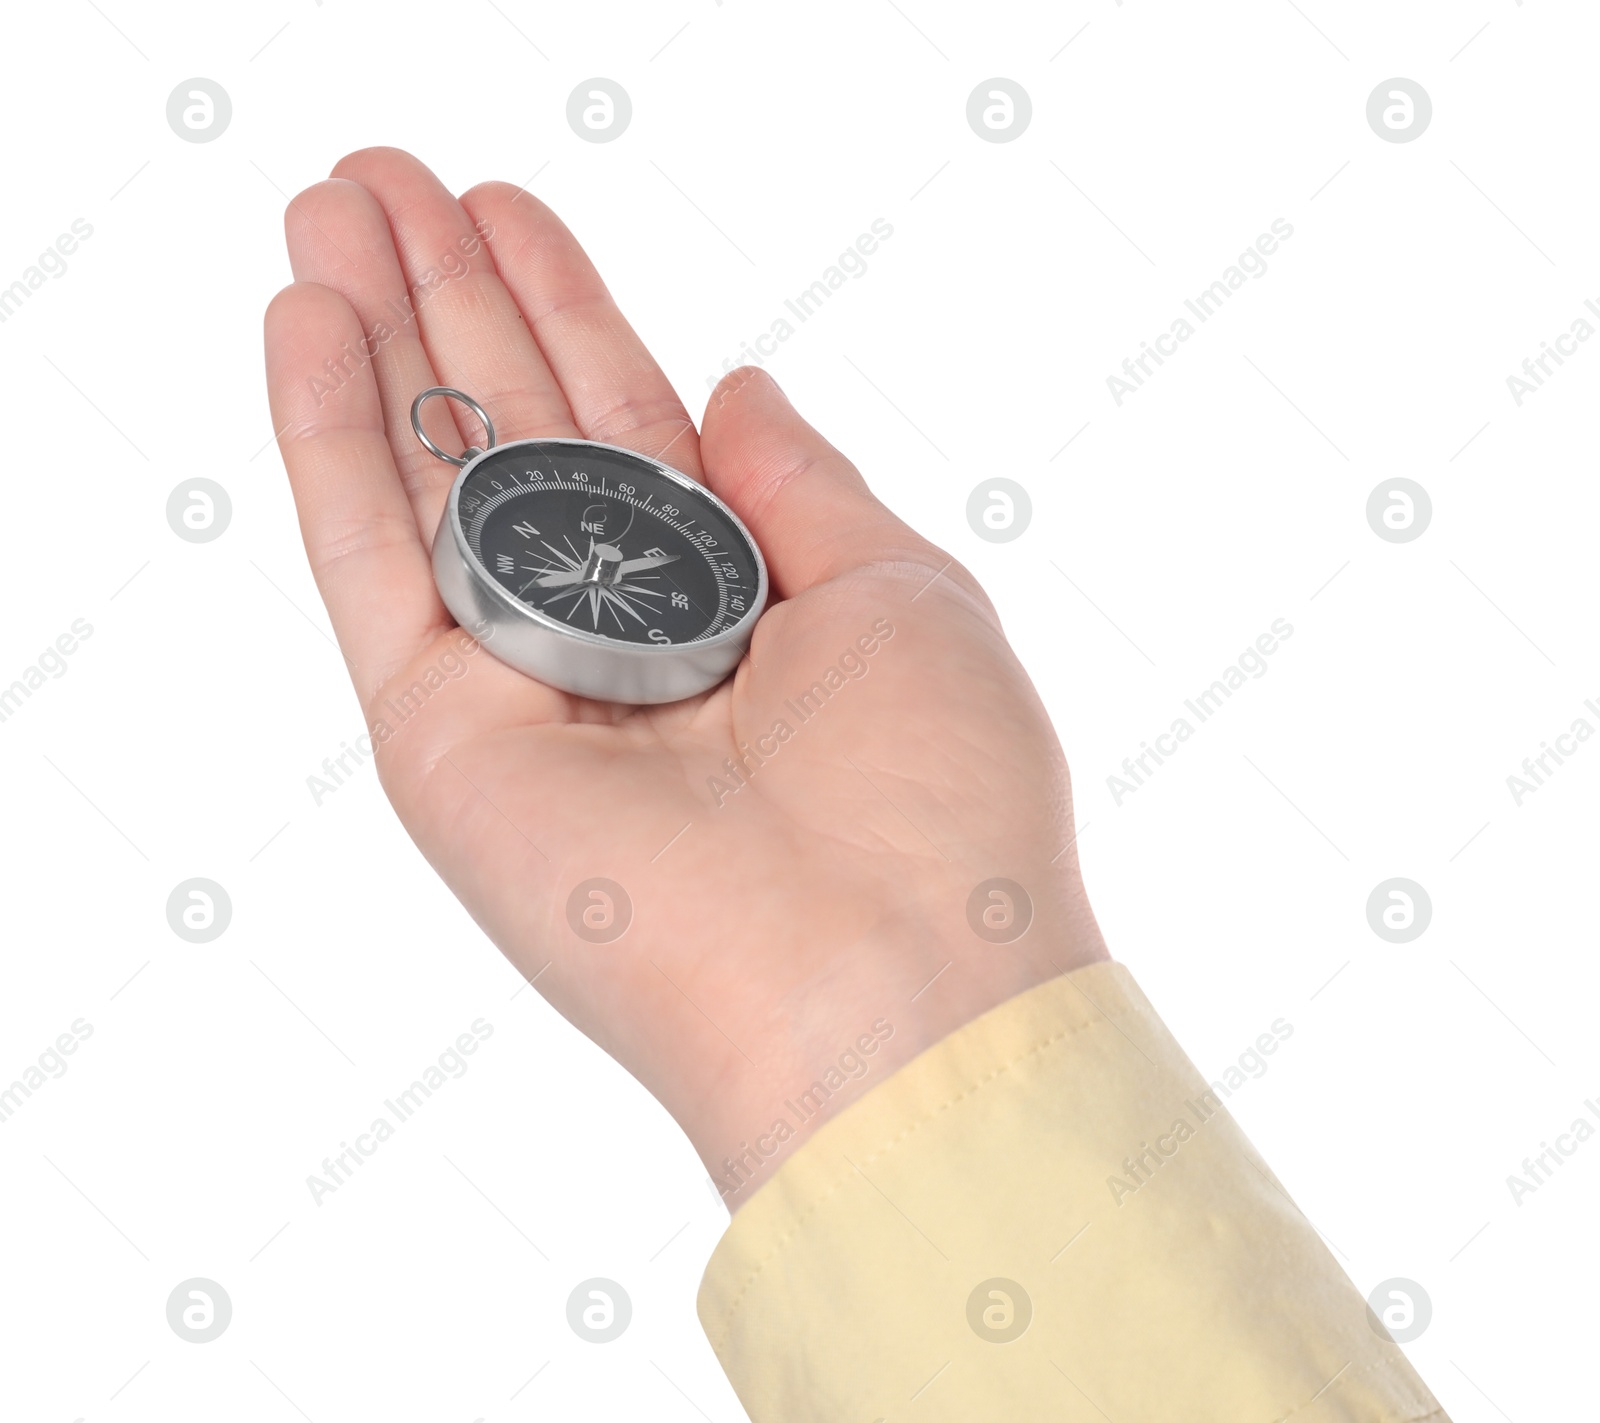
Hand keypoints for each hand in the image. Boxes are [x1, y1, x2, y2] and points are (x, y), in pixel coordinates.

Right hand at [264, 149, 1105, 1204]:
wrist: (885, 984)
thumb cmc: (937, 794)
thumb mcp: (900, 591)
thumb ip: (795, 483)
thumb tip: (729, 381)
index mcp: (737, 602)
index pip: (626, 427)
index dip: (566, 311)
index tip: (505, 209)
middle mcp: (622, 639)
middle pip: (512, 438)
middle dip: (451, 303)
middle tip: (381, 177)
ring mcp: (524, 689)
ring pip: (426, 483)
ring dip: (374, 341)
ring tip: (325, 210)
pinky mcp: (443, 744)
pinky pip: (370, 569)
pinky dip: (330, 445)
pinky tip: (305, 326)